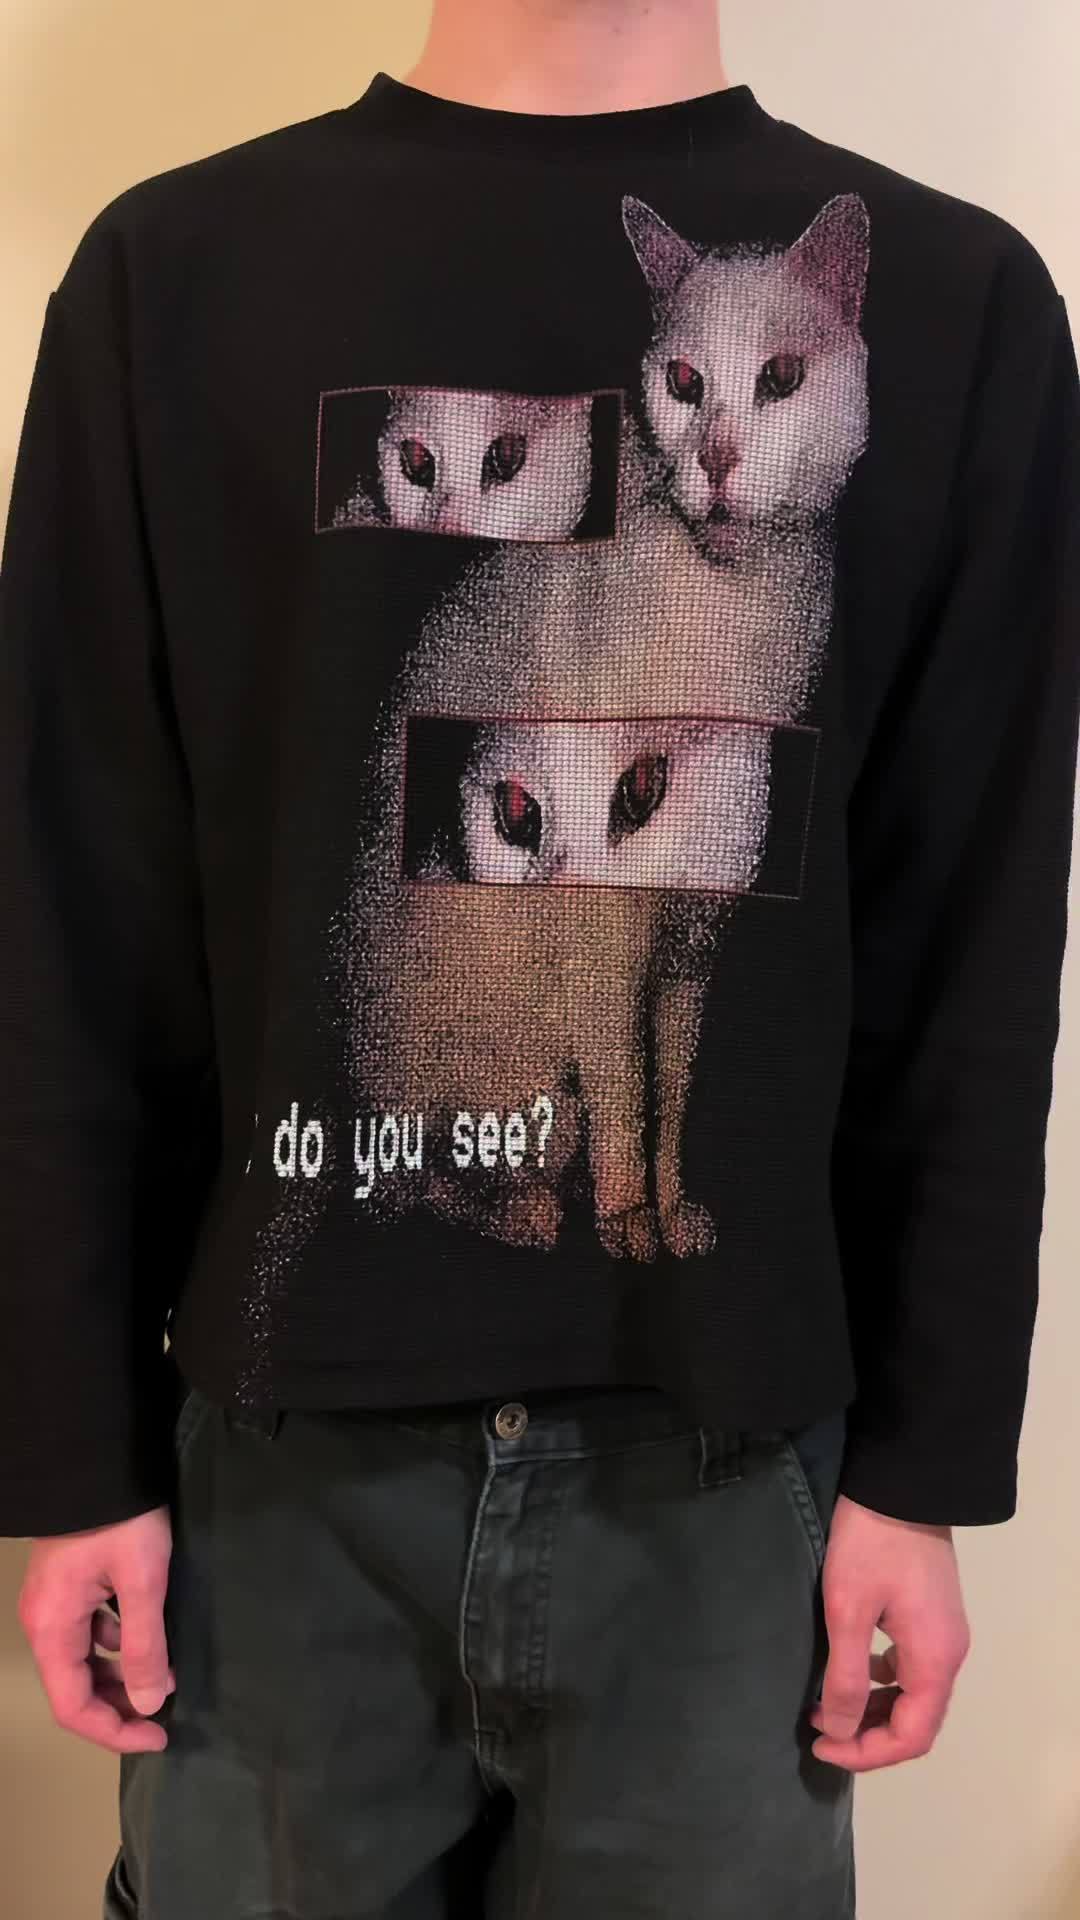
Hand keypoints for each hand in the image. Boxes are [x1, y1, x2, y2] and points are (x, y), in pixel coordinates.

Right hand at [17, 1506, 175, 1751]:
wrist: (101, 1458)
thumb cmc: (123, 1520)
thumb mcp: (143, 1582)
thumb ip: (144, 1646)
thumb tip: (149, 1704)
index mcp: (52, 1629)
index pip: (74, 1707)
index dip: (115, 1732)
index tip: (159, 1736)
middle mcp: (44, 1622)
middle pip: (75, 1687)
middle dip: (119, 1707)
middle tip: (164, 1714)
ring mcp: (53, 1603)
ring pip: (82, 1661)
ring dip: (120, 1676)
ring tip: (165, 1676)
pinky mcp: (69, 1584)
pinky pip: (87, 1633)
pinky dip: (116, 1645)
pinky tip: (147, 1638)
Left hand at [808, 1493, 970, 1771]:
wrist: (899, 1484)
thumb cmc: (870, 1545)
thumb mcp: (848, 1610)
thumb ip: (846, 1677)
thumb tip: (841, 1732)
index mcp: (934, 1660)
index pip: (911, 1736)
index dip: (867, 1752)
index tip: (822, 1746)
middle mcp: (948, 1653)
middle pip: (916, 1721)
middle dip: (867, 1735)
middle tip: (819, 1730)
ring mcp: (943, 1633)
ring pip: (913, 1694)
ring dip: (872, 1709)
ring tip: (826, 1705)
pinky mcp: (931, 1614)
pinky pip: (910, 1667)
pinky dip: (880, 1680)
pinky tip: (850, 1668)